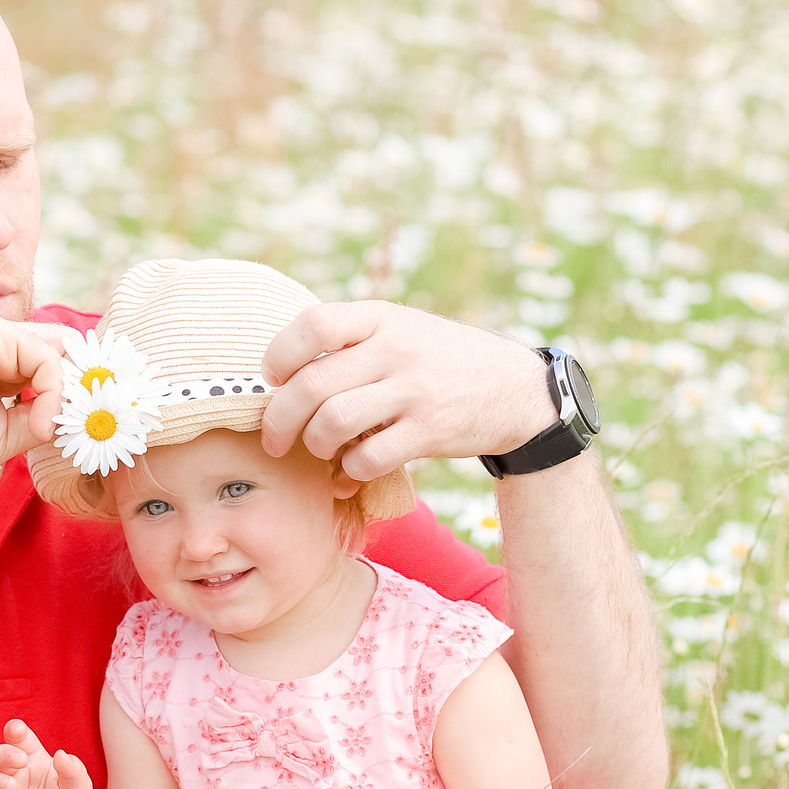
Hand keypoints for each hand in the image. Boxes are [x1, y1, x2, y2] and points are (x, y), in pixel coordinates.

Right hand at [0, 316, 67, 489]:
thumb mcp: (2, 437)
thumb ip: (37, 419)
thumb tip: (72, 414)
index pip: (51, 363)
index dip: (74, 391)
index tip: (83, 426)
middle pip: (61, 352)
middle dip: (81, 388)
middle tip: (86, 424)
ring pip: (58, 355)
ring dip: (65, 398)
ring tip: (46, 432)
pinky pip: (46, 358)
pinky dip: (52, 394)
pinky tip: (37, 424)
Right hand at [0, 719, 96, 788]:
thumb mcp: (79, 787)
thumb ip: (73, 770)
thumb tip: (61, 755)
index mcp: (34, 759)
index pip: (19, 739)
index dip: (15, 731)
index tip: (17, 730)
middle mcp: (16, 774)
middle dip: (4, 754)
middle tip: (21, 761)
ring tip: (11, 786)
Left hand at [259, 303, 552, 480]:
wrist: (515, 390)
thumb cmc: (443, 360)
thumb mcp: (404, 328)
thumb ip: (354, 338)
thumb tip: (283, 368)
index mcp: (383, 316)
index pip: (314, 324)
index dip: (280, 354)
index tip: (273, 377)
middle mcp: (396, 349)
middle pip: (311, 385)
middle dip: (279, 420)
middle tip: (274, 439)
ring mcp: (414, 390)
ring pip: (332, 422)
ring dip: (314, 445)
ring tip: (319, 451)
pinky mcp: (429, 431)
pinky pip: (368, 458)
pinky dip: (349, 471)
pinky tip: (351, 471)